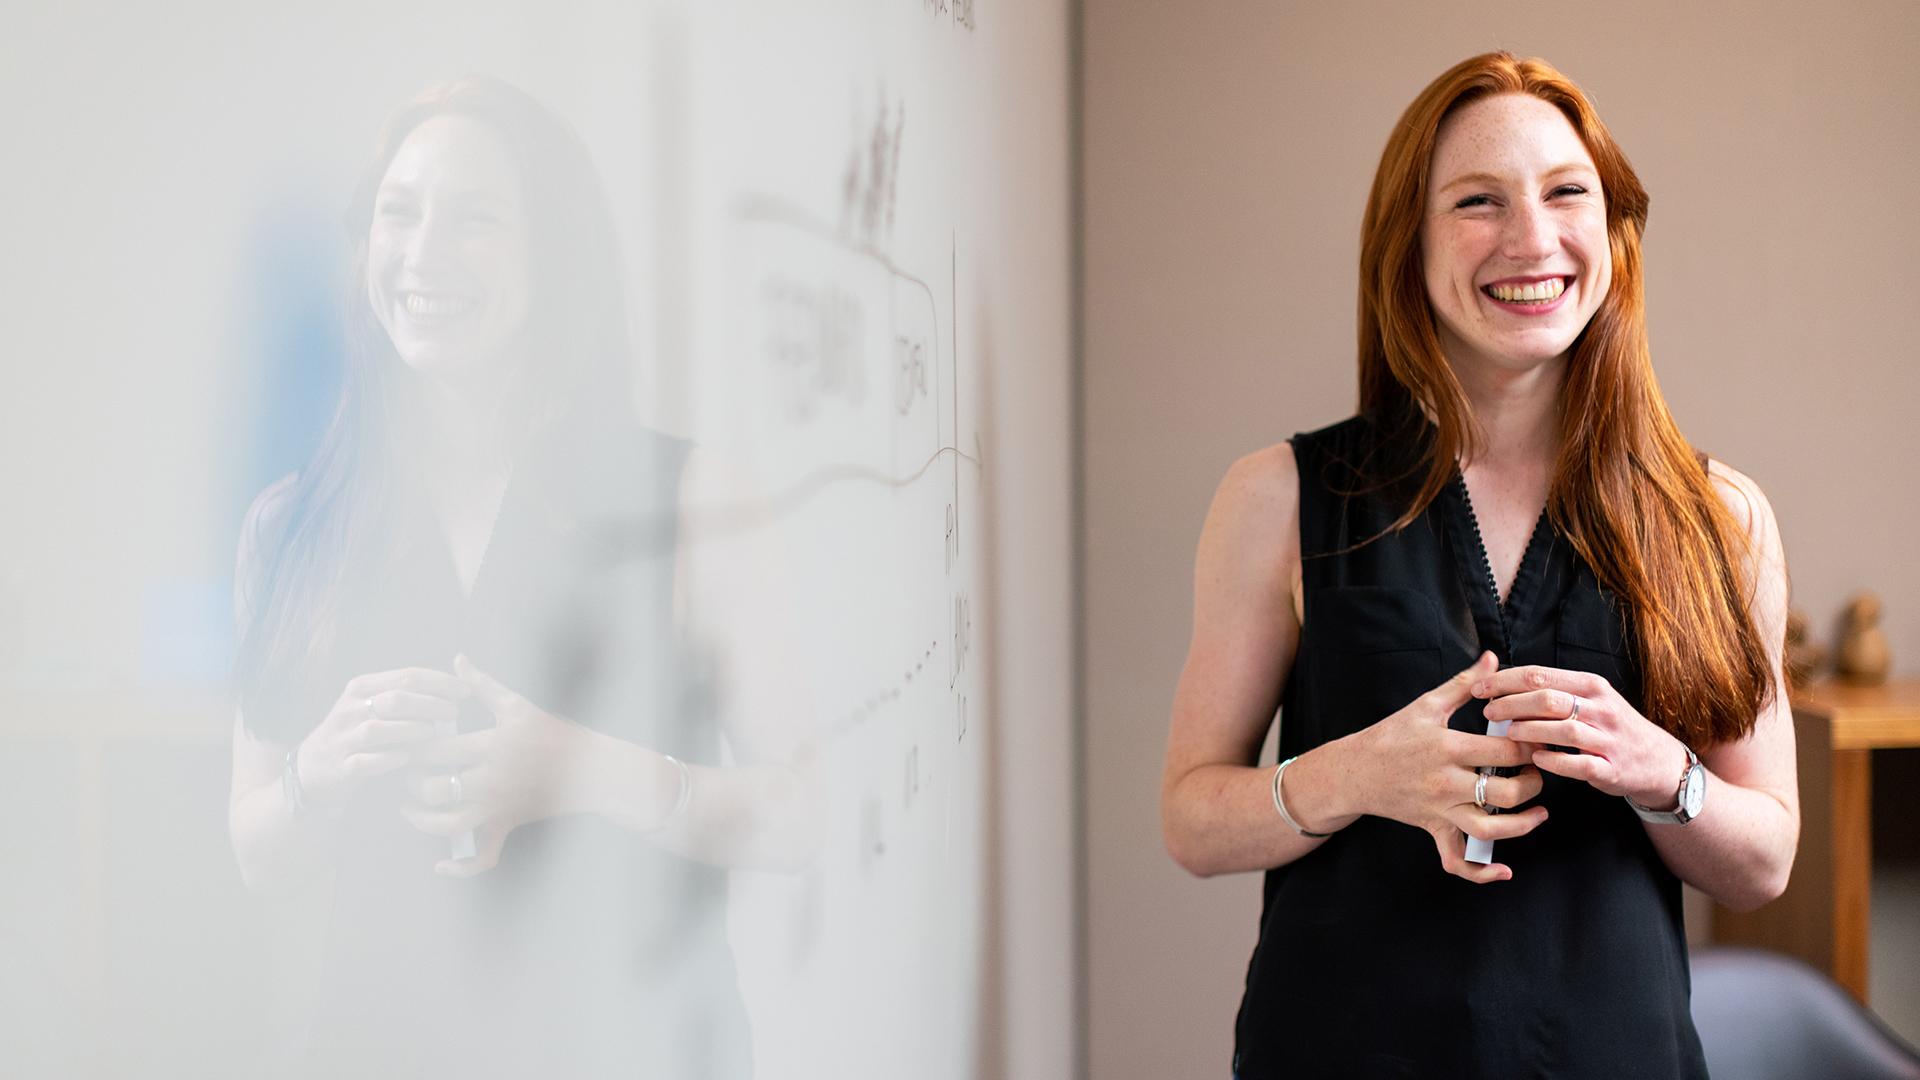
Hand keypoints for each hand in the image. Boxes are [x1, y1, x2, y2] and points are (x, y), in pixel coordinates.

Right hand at [296, 668, 467, 805]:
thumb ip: (404, 694)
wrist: (313, 768)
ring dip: (411, 730)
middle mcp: (350, 709)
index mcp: (362, 687)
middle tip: (454, 713)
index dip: (440, 682)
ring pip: (379, 730)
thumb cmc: (357, 733)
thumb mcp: (372, 705)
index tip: (465, 691)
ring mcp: (343, 739)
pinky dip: (389, 759)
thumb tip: (454, 687)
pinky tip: (408, 757)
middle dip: (430, 704)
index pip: (407, 675)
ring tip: (433, 733)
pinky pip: (366, 762)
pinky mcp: (341, 767)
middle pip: (396, 699)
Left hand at [400, 654, 598, 876]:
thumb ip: (482, 684)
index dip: (412, 747)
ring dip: (421, 820)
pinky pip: (483, 856)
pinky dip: (460, 867)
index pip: (436, 750)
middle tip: (403, 773)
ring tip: (410, 808)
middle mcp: (492, 779)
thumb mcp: (517, 705)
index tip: (404, 742)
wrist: (589, 768)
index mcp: (491, 745)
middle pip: (434, 789)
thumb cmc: (552, 732)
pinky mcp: (506, 825)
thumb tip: (457, 660)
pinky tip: (439, 864)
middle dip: (410, 783)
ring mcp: (498, 806)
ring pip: (448, 824)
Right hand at [1351, 650, 1547, 882]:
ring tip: (1539, 811)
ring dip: (1523, 825)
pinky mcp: (1434, 829)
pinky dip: (1481, 872)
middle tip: (1539, 770)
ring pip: (1491, 829)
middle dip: (1534, 782)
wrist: (1354, 771)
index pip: (1506, 751)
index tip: (1542, 739)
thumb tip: (1492, 658)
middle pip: (1507, 792)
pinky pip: (1457, 861)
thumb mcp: (1426, 705)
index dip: (1532, 746)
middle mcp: (1446, 783)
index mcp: (1448, 748)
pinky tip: (1504, 870)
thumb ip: (1464, 684)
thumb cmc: (1391, 735)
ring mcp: (1440, 810)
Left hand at [1472, 665, 1689, 808]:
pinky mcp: (1611, 768)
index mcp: (1591, 686)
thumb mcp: (1590, 699)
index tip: (1480, 687)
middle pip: (1548, 699)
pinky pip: (1579, 764)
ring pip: (1563, 729)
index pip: (1540, 675)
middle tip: (1488, 711)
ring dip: (1530, 730)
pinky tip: (1536, 758)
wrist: (1657, 761)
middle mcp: (1601, 708)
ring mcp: (1608, 739)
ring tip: (1508, 733)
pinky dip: (1554, 761)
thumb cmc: (1611, 727)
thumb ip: (1554, 690)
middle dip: (1511, 703)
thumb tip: (1504, 684)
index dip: (1505, 680)